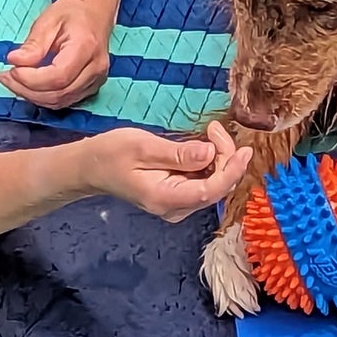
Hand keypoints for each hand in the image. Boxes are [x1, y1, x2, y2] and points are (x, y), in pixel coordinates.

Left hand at [0, 0, 112, 109]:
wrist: (95, 11)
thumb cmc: (73, 12)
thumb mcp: (49, 20)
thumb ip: (33, 44)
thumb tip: (14, 61)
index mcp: (86, 47)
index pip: (58, 76)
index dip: (30, 79)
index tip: (11, 69)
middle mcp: (96, 68)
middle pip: (58, 93)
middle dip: (27, 90)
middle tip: (7, 77)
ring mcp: (96, 80)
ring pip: (60, 101)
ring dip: (33, 96)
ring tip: (15, 81)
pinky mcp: (92, 87)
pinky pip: (65, 100)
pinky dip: (44, 97)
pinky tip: (31, 86)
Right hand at [80, 122, 252, 221]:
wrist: (91, 167)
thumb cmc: (112, 154)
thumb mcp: (143, 147)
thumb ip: (178, 154)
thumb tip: (210, 153)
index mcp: (165, 199)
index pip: (210, 191)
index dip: (231, 171)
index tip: (244, 150)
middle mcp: (176, 208)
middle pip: (216, 187)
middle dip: (225, 157)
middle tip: (214, 128)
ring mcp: (179, 204)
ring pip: (214, 184)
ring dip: (220, 158)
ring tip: (210, 131)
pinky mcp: (180, 196)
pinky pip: (206, 181)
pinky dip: (212, 162)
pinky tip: (205, 144)